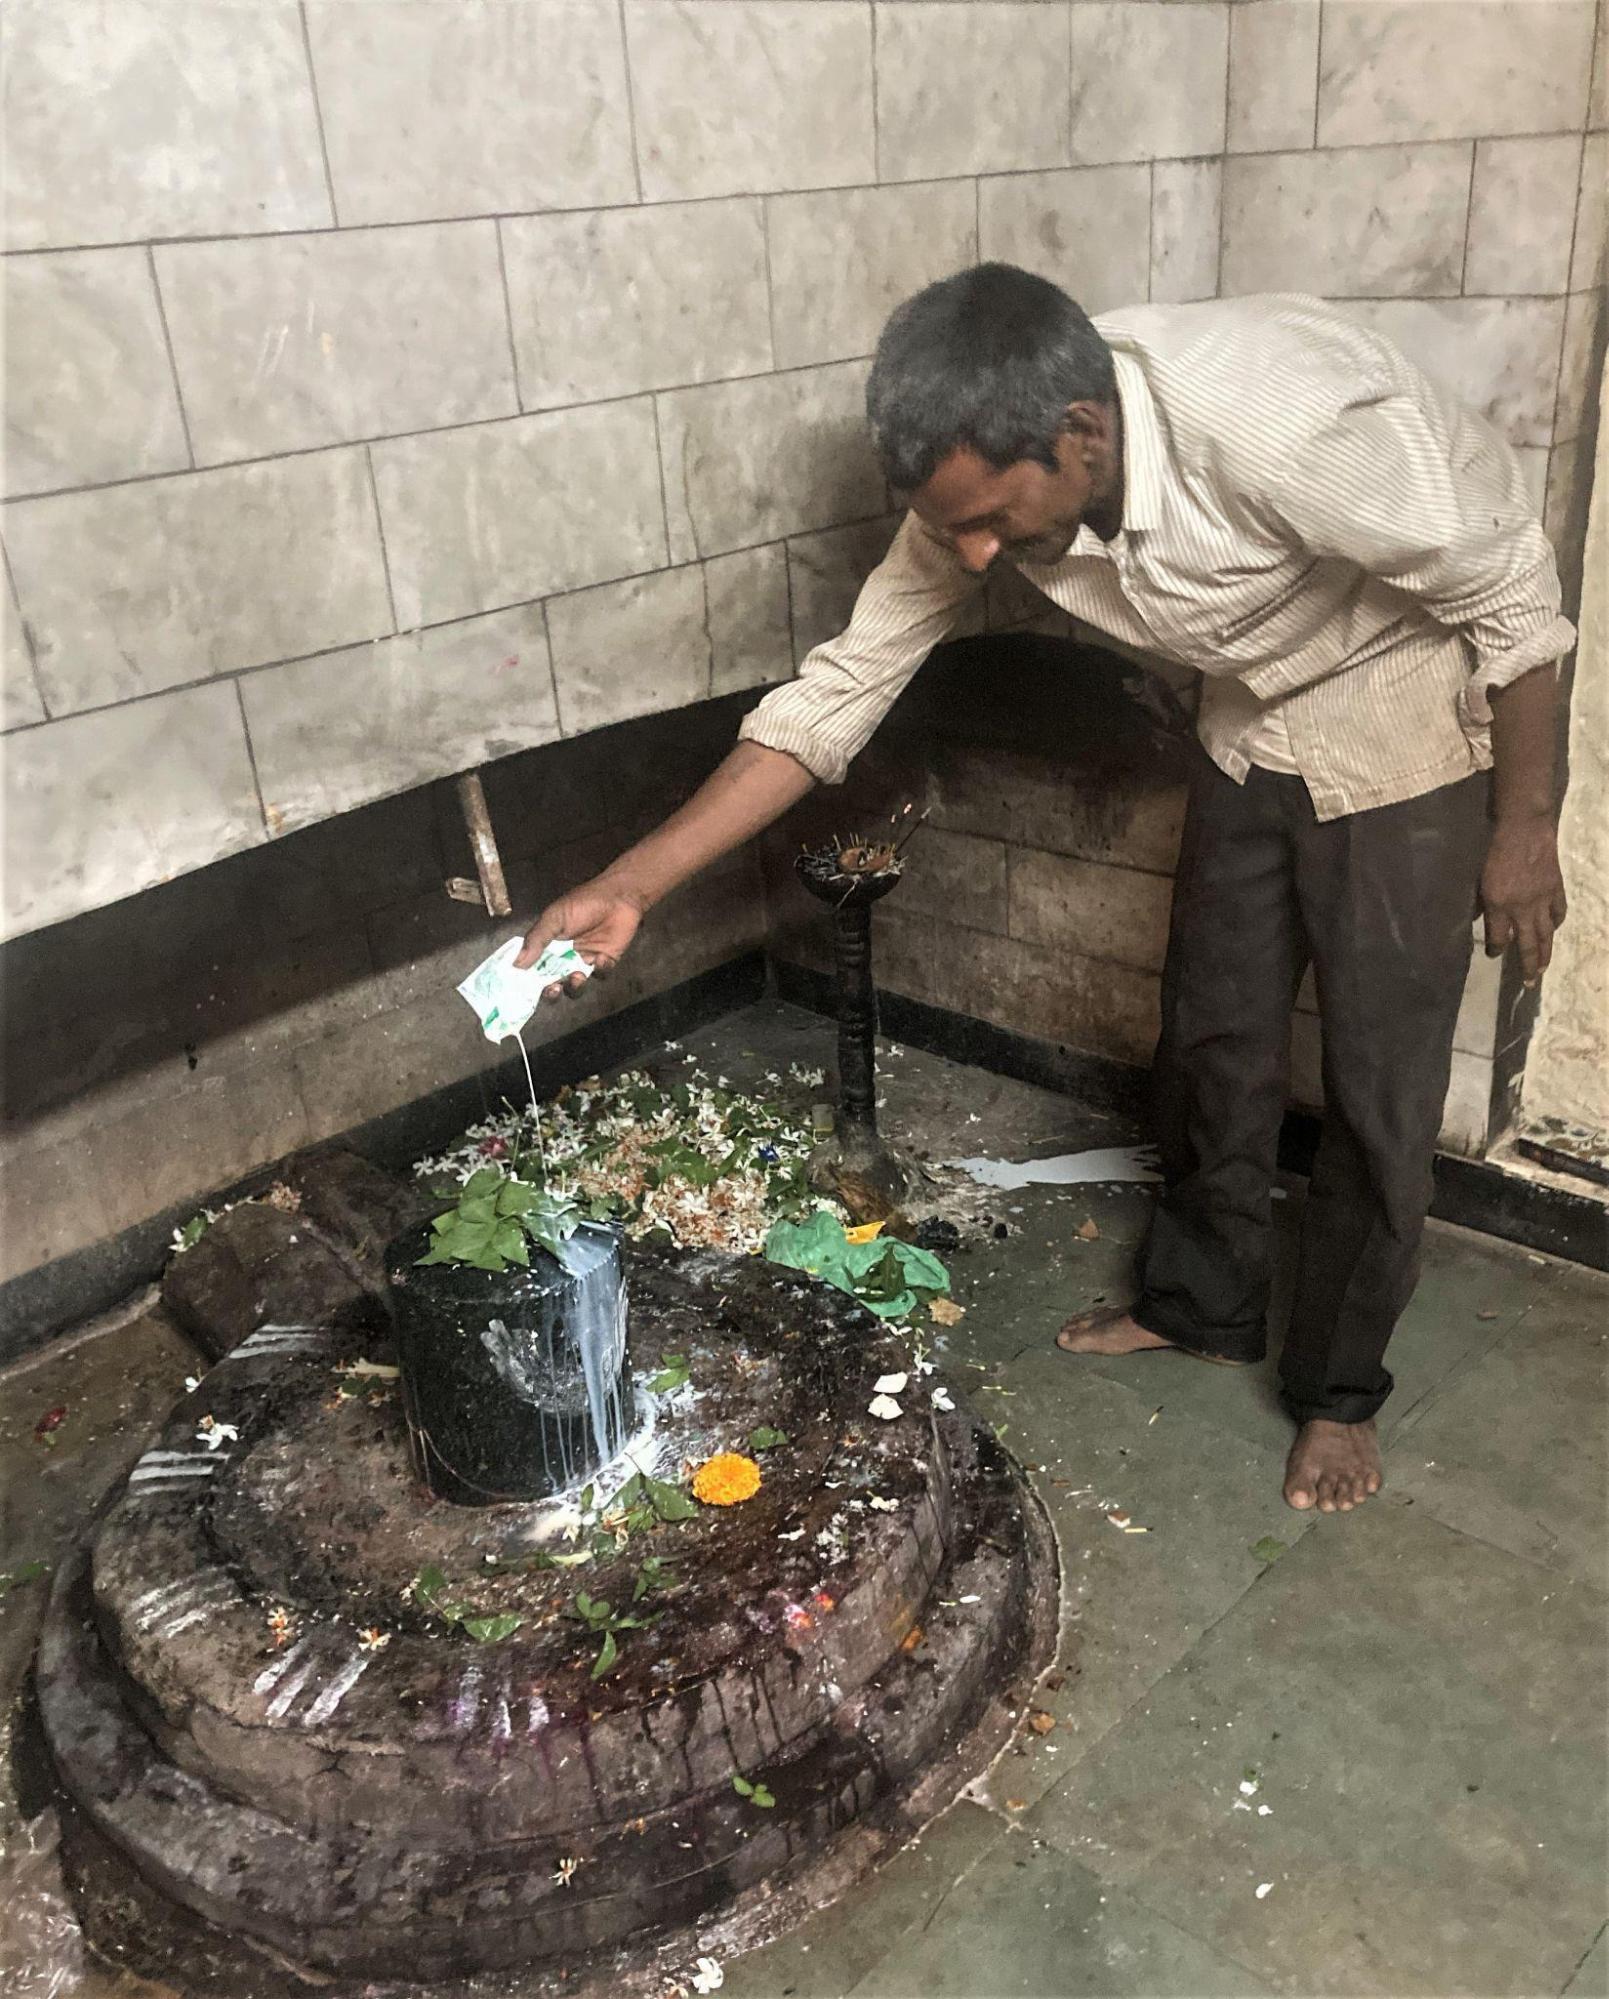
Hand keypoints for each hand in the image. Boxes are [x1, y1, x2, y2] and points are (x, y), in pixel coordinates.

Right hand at [514, 879, 645, 996]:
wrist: (618, 896)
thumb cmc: (582, 903)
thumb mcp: (554, 918)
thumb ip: (537, 939)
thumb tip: (516, 964)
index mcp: (548, 947)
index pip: (534, 969)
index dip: (528, 982)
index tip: (525, 990)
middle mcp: (565, 957)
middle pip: (553, 983)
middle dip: (551, 991)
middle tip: (553, 989)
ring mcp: (585, 961)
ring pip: (577, 986)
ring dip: (575, 986)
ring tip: (577, 977)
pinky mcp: (606, 962)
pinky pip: (601, 975)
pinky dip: (601, 970)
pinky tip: (601, 957)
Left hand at [1480, 813, 1566, 984]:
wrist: (1523, 828)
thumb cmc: (1494, 849)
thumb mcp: (1478, 877)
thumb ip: (1480, 901)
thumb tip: (1479, 917)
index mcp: (1499, 905)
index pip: (1498, 938)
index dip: (1495, 949)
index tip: (1492, 955)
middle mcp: (1522, 908)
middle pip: (1526, 944)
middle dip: (1527, 966)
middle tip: (1529, 984)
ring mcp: (1542, 900)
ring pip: (1546, 934)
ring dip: (1545, 953)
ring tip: (1543, 968)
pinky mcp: (1555, 888)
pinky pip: (1558, 913)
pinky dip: (1556, 924)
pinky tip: (1553, 930)